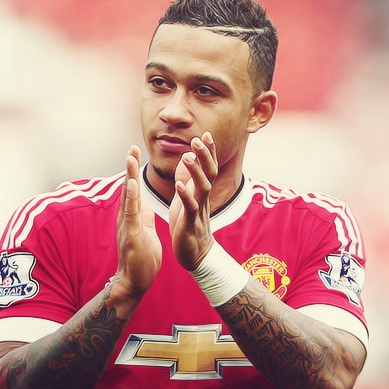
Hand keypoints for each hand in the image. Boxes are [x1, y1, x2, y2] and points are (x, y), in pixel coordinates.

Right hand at [116, 145, 161, 296]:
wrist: (135, 281)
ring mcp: (127, 225)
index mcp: (133, 216)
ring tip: (130, 157)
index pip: (134, 190)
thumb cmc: (141, 258)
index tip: (136, 154)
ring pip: (128, 197)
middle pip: (129, 188)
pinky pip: (130, 213)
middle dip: (131, 167)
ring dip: (129, 176)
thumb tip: (143, 202)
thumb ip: (142, 216)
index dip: (135, 172)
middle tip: (132, 147)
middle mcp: (126, 218)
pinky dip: (131, 197)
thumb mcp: (145, 231)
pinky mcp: (130, 234)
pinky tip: (132, 184)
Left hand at [169, 132, 217, 270]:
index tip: (206, 134)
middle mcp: (203, 198)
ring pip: (202, 188)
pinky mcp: (191, 223)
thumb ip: (187, 178)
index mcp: (201, 192)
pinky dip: (185, 195)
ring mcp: (199, 210)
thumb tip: (186, 156)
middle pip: (209, 173)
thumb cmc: (189, 224)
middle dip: (205, 156)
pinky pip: (190, 207)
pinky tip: (178, 185)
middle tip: (198, 139)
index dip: (208, 152)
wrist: (195, 254)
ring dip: (196, 171)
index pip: (208, 167)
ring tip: (187, 157)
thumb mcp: (187, 197)